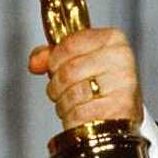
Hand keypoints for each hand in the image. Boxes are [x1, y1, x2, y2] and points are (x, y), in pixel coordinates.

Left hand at [27, 28, 142, 129]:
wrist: (120, 115)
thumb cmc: (99, 86)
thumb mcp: (78, 61)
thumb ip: (53, 55)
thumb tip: (35, 61)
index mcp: (113, 39)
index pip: (69, 44)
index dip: (55, 60)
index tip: (58, 67)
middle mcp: (120, 60)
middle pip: (67, 71)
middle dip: (57, 85)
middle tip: (67, 89)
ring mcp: (122, 85)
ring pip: (71, 93)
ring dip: (64, 103)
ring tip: (77, 103)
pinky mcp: (117, 110)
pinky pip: (78, 114)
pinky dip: (72, 118)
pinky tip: (83, 115)